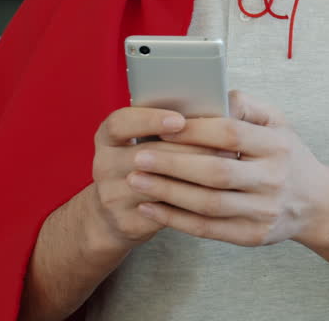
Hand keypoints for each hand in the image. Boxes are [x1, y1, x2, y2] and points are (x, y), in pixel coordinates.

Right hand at [88, 106, 228, 250]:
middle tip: (224, 145)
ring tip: (225, 168)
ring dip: (194, 176)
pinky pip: (163, 212)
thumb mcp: (148, 140)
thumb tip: (224, 104)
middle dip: (189, 149)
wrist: (115, 215)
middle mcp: (103, 165)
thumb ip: (176, 124)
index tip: (179, 120)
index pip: (120, 123)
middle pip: (146, 154)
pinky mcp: (126, 222)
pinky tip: (213, 194)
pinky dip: (190, 202)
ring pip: (157, 184)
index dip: (149, 120)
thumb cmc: (146, 167)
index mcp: (108, 138)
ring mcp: (111, 196)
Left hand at [127, 91, 328, 246]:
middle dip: (173, 164)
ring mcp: (264, 211)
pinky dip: (175, 219)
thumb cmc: (287, 156)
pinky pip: (207, 229)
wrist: (316, 203)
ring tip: (136, 181)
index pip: (231, 134)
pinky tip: (151, 207)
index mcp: (278, 145)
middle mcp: (273, 179)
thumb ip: (246, 105)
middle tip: (140, 156)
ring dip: (168, 193)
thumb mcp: (279, 122)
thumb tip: (213, 96)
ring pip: (208, 204)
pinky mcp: (252, 236)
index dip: (195, 130)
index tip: (163, 127)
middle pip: (216, 172)